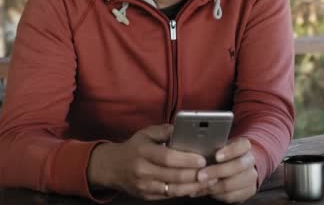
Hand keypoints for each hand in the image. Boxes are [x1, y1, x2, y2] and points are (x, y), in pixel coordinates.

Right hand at [87, 124, 215, 199]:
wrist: (111, 168)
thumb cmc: (134, 148)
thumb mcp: (145, 133)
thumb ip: (164, 130)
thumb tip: (182, 128)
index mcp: (143, 152)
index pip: (167, 157)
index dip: (186, 160)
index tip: (202, 159)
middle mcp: (142, 170)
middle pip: (173, 176)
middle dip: (194, 175)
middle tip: (211, 171)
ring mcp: (144, 186)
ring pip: (173, 189)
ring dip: (193, 187)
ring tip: (209, 181)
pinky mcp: (147, 196)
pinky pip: (169, 196)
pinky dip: (184, 192)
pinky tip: (196, 187)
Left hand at [194, 138, 257, 202]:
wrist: (237, 170)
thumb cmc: (223, 156)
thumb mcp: (218, 148)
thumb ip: (211, 150)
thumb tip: (195, 156)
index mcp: (244, 146)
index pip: (242, 145)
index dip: (230, 151)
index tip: (216, 156)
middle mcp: (250, 160)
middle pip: (239, 165)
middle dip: (218, 171)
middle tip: (201, 175)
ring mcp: (251, 176)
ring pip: (234, 182)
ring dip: (215, 186)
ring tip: (201, 185)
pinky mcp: (247, 191)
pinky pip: (231, 195)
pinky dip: (216, 194)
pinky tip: (206, 190)